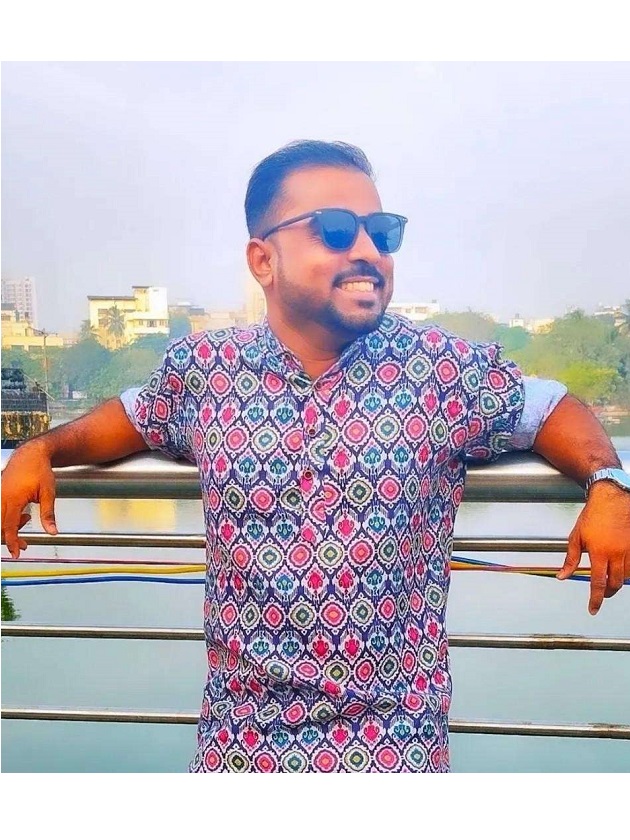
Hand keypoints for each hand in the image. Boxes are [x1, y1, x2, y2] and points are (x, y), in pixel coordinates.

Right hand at [1, 441, 57, 558]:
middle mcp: (2, 497)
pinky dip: (9, 518)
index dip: (12, 542)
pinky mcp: (0, 493)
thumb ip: (48, 514)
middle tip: (24, 545)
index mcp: (13, 499)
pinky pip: (1, 511)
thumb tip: (52, 532)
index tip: (16, 553)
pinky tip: (23, 514)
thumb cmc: (40, 470)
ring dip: (11, 527)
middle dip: (11, 538)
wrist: (30, 454)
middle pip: (2, 526)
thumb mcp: (48, 493)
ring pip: (0, 519)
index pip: (9, 526)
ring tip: (27, 520)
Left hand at [557, 482, 629, 614]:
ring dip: (618, 582)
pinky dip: (627, 571)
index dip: (595, 599)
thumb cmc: (593, 515)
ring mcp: (629, 550)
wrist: (611, 498)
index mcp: (599, 552)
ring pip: (626, 576)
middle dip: (608, 593)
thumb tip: (562, 576)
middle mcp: (617, 553)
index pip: (597, 583)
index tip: (593, 609)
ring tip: (610, 579)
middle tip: (601, 594)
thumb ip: (570, 559)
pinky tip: (620, 568)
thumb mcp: (576, 537)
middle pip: (615, 584)